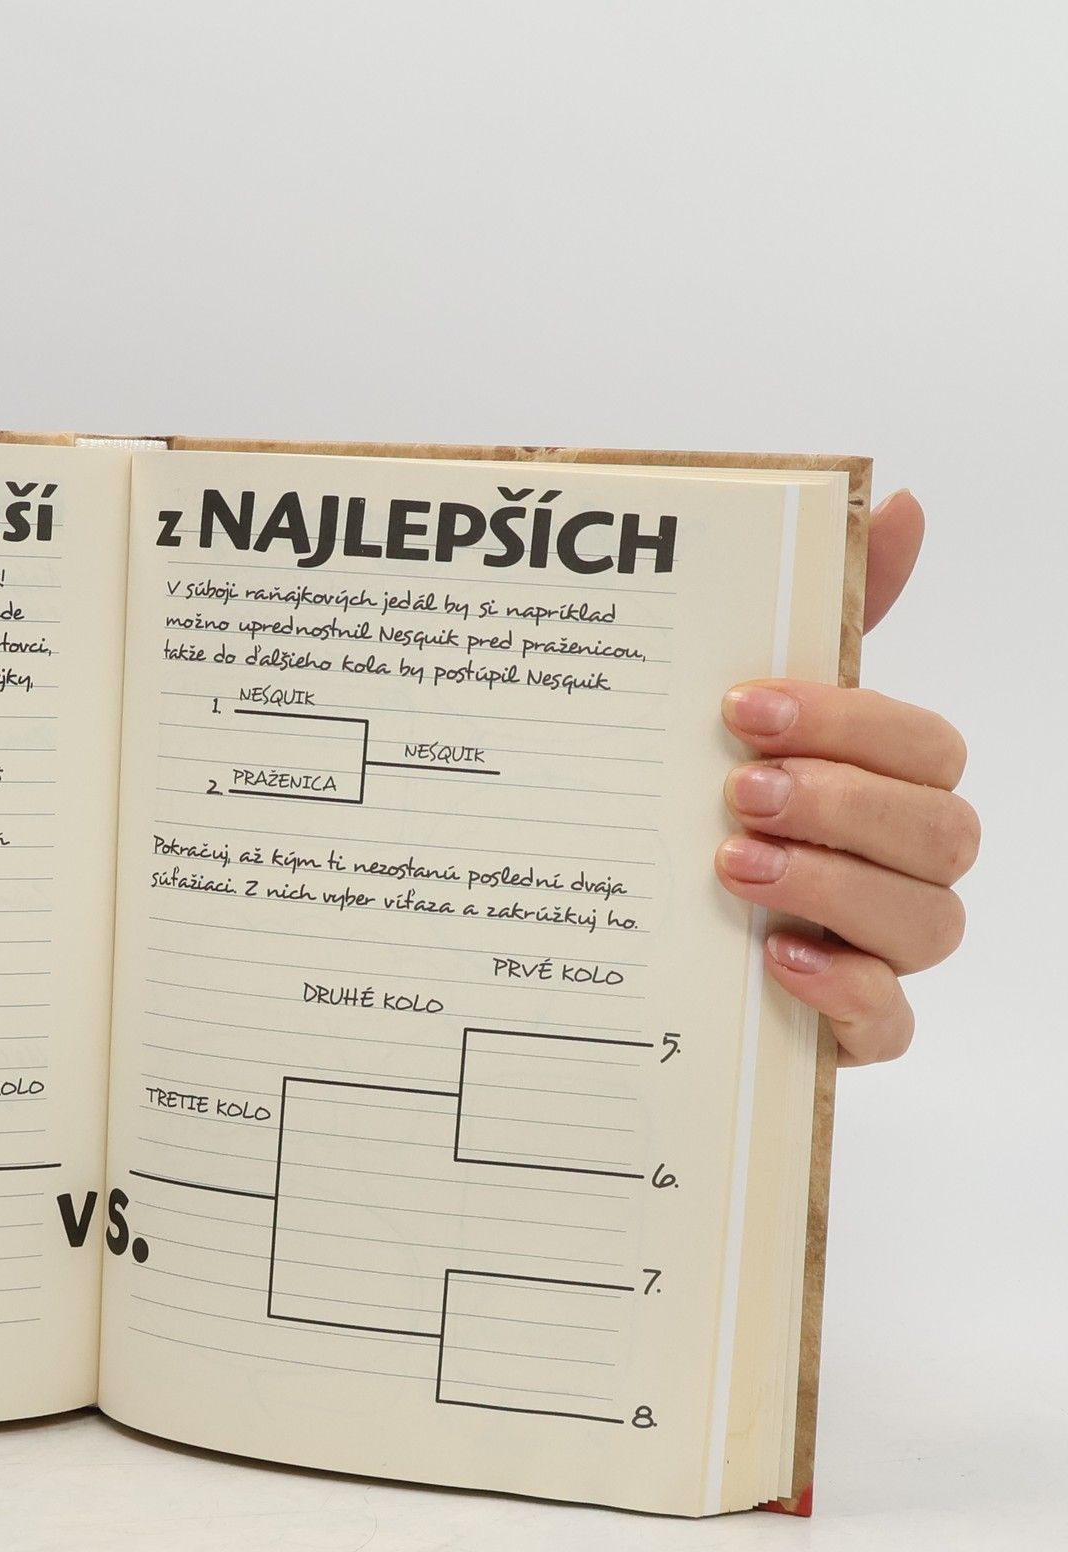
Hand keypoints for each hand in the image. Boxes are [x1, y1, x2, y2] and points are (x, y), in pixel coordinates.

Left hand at [714, 490, 973, 1063]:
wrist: (627, 941)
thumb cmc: (707, 812)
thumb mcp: (744, 718)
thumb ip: (824, 620)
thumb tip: (894, 502)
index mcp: (886, 786)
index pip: (926, 747)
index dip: (849, 724)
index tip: (742, 709)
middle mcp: (901, 868)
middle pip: (942, 833)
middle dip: (842, 805)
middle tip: (738, 794)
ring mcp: (883, 952)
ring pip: (929, 924)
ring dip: (835, 888)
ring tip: (731, 869)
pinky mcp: (849, 1030)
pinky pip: (891, 1027)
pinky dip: (844, 994)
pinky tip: (775, 959)